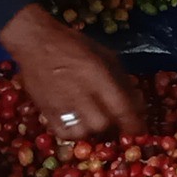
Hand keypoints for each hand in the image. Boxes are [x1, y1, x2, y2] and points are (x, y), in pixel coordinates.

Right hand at [0, 5, 144, 142]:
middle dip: (113, 125)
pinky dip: (75, 133)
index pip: (120, 108)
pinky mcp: (46, 111)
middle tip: (115, 119)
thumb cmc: (74, 45)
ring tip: (96, 120)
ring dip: (94, 130)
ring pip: (84, 132)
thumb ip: (122, 79)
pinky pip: (65, 134)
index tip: (140, 130)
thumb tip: (138, 103)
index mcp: (96, 74)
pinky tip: (79, 124)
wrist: (36, 42)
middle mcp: (79, 92)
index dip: (133, 123)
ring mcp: (60, 104)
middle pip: (103, 124)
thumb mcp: (105, 54)